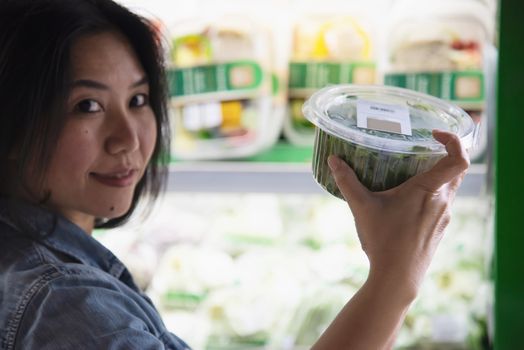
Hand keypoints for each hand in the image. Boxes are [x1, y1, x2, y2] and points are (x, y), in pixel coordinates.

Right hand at [327, 130, 468, 295]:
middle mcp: (442, 201)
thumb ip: (347, 181)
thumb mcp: (362, 207)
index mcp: (428, 190)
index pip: (459, 159)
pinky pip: (442, 204)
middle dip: (442, 156)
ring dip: (436, 177)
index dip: (454, 140)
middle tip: (421, 149)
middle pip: (455, 171)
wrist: (398, 278)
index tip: (435, 134)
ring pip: (449, 188)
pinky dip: (432, 195)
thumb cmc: (383, 241)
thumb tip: (333, 160)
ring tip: (411, 174)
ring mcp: (443, 217)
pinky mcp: (439, 229)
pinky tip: (409, 202)